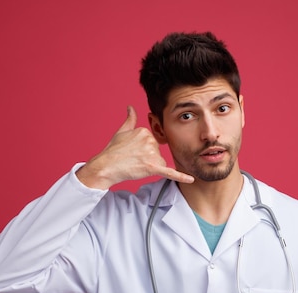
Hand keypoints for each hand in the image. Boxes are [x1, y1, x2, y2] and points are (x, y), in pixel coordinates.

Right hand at [76, 106, 193, 188]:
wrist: (106, 166)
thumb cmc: (113, 151)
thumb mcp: (121, 131)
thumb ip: (130, 119)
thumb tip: (130, 107)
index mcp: (145, 131)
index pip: (152, 143)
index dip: (143, 151)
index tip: (132, 152)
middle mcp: (150, 141)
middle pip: (157, 153)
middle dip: (147, 159)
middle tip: (132, 160)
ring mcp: (151, 154)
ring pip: (160, 163)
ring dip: (150, 167)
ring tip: (135, 165)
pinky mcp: (153, 167)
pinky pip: (170, 172)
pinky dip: (181, 177)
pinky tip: (191, 180)